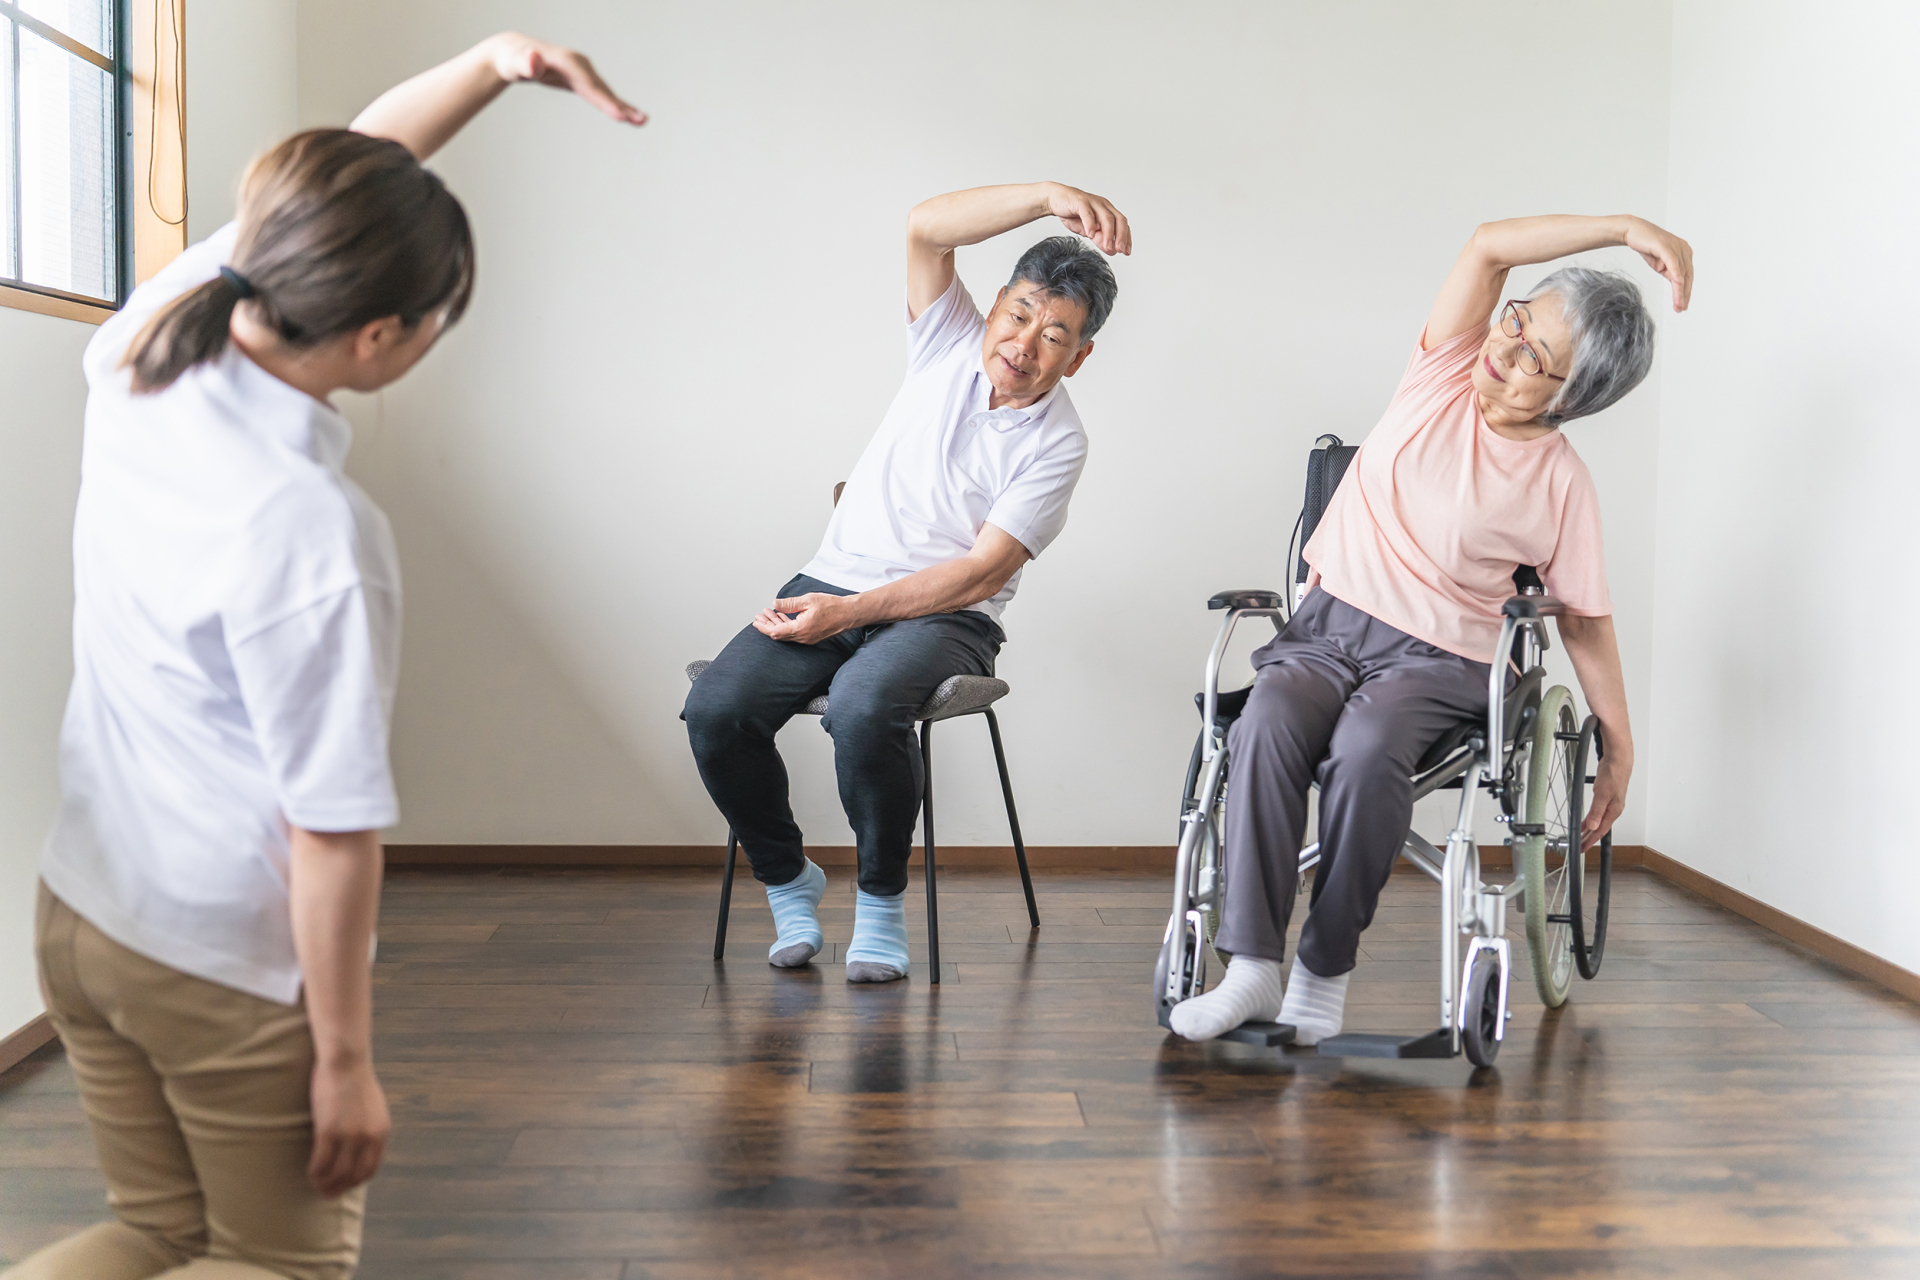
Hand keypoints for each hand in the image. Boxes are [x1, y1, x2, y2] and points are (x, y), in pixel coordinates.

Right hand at [308, 1058, 390, 1197]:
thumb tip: (360, 1148)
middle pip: (354, 1176)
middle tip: (327, 1195)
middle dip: (340, 1188)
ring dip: (325, 1184)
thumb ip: (370, 1129)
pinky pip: (320, 1162)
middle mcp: (369, 1137)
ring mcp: (349, 1135)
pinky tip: (310, 1173)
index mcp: (381, 1133)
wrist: (346, 1061)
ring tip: (316, 1185)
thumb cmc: (356, 1081)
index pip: (371, 1169)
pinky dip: (314, 1173)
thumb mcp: (373, 1108)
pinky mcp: (328, 1130)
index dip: (356, 1182)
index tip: (344, 1186)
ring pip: (336, 1173)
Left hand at [487, 32, 646, 125]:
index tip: (619, 116)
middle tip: (641, 121)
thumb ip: (526, 63)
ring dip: (624, 108)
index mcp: (568, 62)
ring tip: (642, 122)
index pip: (590, 85)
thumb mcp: (515, 63)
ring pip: (605, 92)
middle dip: (621, 106)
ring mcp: (582, 71)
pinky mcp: (581, 79)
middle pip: (603, 89)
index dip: (604, 101)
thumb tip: (533, 61)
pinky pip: (600, 94)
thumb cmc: (513, 60)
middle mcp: (580, 65)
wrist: (514, 53)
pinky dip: (614, 105)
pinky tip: (626, 115)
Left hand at [752, 593, 856, 644]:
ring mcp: (807, 638)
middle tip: (758, 617)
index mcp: (800, 628)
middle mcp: (803, 637)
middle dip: (767, 625)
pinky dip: (785, 625)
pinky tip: (781, 617)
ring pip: (786, 634)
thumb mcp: (808, 600)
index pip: (776, 631)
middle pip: (779, 634)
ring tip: (768, 614)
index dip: (764, 627)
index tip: (757, 621)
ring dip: (776, 624)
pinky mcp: (811, 636)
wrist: (849, 614)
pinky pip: (794, 633)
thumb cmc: (832, 606)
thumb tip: (775, 604)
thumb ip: (790, 604)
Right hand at [1045, 183, 1131, 255]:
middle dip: (1121, 236)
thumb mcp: (1087, 230)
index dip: (1126, 238)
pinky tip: (1090, 235)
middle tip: (1120, 250)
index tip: (1126, 252)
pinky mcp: (1080, 201)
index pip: (1122, 224)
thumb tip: (1111, 250)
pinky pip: (1088, 213)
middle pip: (1119, 219)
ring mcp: (1093, 202)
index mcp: (1107, 211)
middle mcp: (1103, 205)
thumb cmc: (1072, 213)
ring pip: (1106, 217)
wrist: (1055, 199)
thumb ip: (1099, 238)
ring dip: (1108, 233)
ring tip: (1107, 246)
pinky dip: (1090, 224)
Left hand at [1581, 748, 1631, 851]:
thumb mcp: (1602, 794)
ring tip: (1580, 836)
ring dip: (1588, 828)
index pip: (1600, 831)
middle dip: (1589, 838)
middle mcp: (1613, 809)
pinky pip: (1596, 812)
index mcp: (1614, 811)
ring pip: (1598, 820)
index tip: (1582, 848)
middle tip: (1580, 846)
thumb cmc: (1614, 775)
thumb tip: (1592, 826)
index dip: (1590, 841)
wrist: (1618, 761)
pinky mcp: (1605, 797)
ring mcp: (1609, 803)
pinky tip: (1584, 819)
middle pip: (1599, 828)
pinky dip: (1590, 818)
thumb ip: (1597, 811)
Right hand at [1623, 217, 1691, 311]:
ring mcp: (1676, 247)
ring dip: (1680, 291)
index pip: (1688, 275)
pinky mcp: (1666, 246)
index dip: (1687, 291)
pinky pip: (1674, 265)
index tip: (1683, 305)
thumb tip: (1677, 283)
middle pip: (1688, 276)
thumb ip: (1670, 272)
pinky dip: (1676, 278)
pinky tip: (1677, 288)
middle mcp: (1684, 248)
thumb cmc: (1646, 246)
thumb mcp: (1660, 263)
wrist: (1632, 232)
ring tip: (1678, 305)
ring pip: (1681, 273)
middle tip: (1682, 308)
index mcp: (1684, 252)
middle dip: (1685, 294)